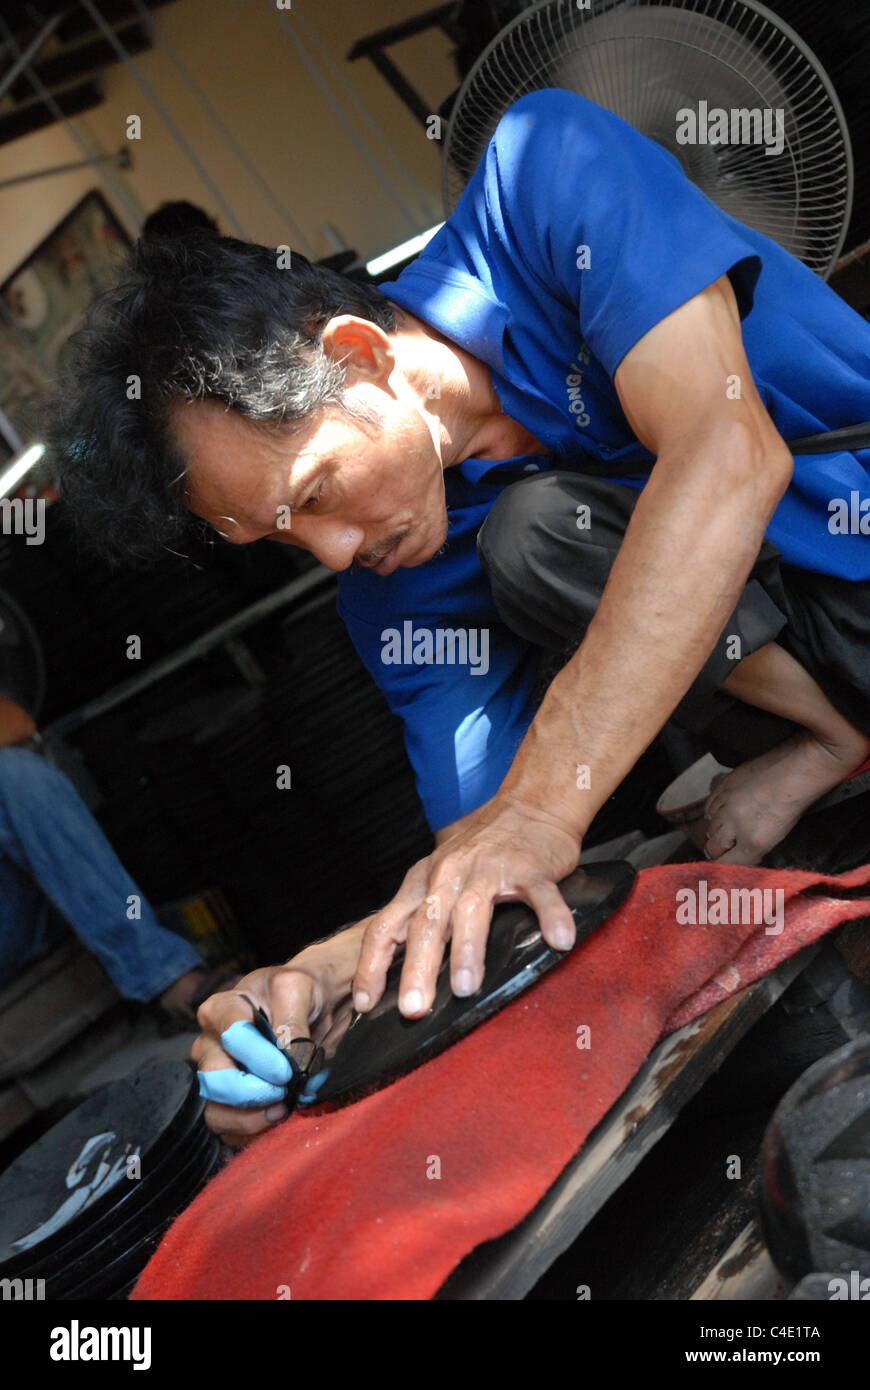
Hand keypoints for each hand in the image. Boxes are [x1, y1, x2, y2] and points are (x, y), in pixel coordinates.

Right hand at [192, 949, 346, 1146]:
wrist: (315, 1006)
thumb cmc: (301, 991)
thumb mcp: (300, 987)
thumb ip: (291, 1019)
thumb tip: (288, 1059)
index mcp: (221, 1009)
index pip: (230, 1037)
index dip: (259, 1057)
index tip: (286, 1070)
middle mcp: (210, 1044)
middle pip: (216, 1080)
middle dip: (252, 1093)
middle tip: (284, 1092)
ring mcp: (215, 1077)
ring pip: (216, 1112)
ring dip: (251, 1119)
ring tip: (282, 1110)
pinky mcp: (227, 1105)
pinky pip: (228, 1132)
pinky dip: (254, 1133)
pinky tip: (276, 1119)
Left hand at [352, 792, 581, 1019]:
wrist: (529, 805)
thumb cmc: (481, 852)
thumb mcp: (438, 878)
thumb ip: (421, 917)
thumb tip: (401, 975)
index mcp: (422, 883)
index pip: (385, 926)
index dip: (372, 965)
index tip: (364, 1004)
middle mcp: (448, 874)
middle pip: (426, 924)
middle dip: (417, 968)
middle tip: (413, 1008)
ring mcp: (490, 869)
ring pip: (473, 910)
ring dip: (468, 949)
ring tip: (467, 989)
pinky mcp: (530, 867)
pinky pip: (540, 894)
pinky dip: (550, 916)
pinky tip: (559, 942)